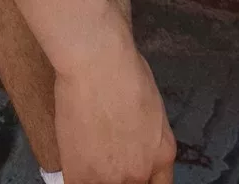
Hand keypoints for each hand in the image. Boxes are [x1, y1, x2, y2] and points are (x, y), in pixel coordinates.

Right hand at [53, 29, 175, 183]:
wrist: (100, 66)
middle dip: (120, 177)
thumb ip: (147, 139)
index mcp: (163, 154)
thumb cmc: (128, 75)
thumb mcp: (153, 112)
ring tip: (91, 157)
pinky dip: (76, 177)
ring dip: (97, 177)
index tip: (131, 174)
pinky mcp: (80, 176)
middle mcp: (141, 172)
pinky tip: (75, 164)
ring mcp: (110, 178)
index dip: (144, 181)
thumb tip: (135, 143)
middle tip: (108, 160)